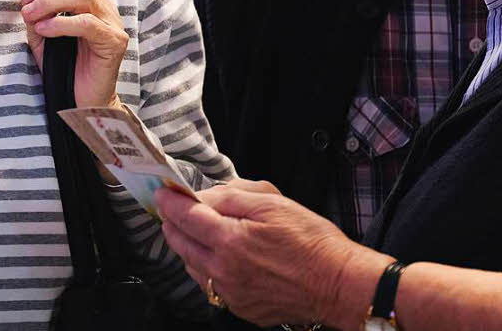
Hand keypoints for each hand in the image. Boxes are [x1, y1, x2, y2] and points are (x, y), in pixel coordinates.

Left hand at [22, 0, 129, 107]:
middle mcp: (106, 9)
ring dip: (51, 3)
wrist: (80, 103)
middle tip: (26, 5)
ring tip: (32, 17)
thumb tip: (27, 2)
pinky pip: (87, 23)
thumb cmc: (64, 70)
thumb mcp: (43, 39)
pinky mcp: (114, 42)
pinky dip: (62, 23)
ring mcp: (113, 24)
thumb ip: (37, 18)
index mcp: (93, 3)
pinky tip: (45, 30)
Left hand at [155, 184, 369, 327]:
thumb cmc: (311, 240)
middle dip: (172, 223)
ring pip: (192, 267)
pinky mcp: (241, 308)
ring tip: (194, 230)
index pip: (185, 217)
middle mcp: (224, 270)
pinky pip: (210, 286)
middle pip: (181, 244)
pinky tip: (215, 256)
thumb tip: (204, 196)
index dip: (169, 202)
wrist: (338, 283)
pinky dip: (205, 268)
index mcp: (230, 239)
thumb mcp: (272, 202)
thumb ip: (231, 196)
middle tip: (173, 209)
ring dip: (187, 247)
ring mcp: (231, 293)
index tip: (162, 193)